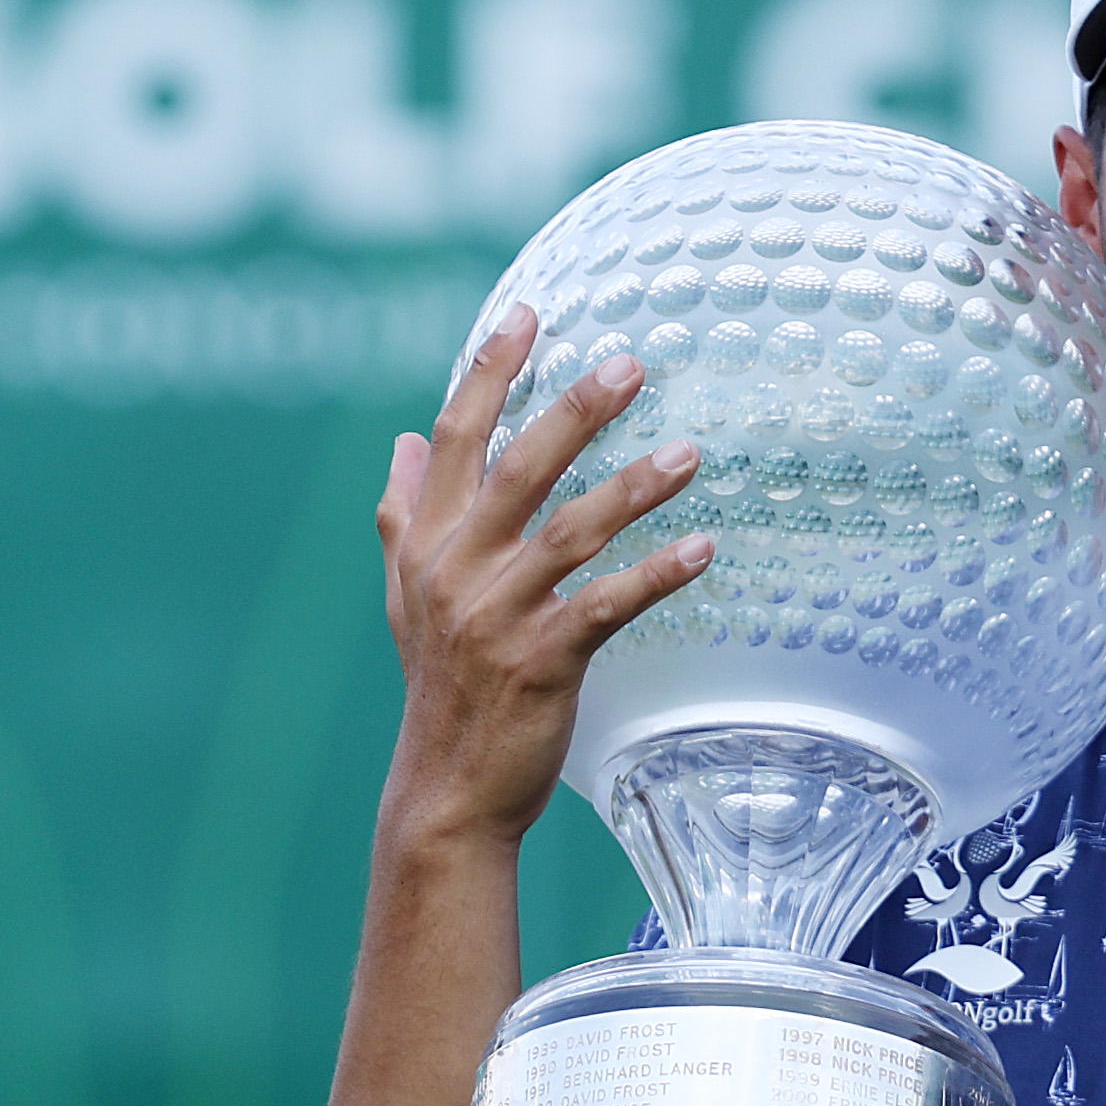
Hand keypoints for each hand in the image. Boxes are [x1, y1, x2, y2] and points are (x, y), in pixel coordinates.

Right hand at [375, 306, 711, 849]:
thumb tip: (401, 442)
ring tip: (690, 452)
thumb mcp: (408, 595)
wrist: (446, 790)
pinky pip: (607, 605)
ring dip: (633, 487)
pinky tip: (704, 548)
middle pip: (518, 468)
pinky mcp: (541, 661)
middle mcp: (457, 570)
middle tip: (630, 362)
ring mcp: (498, 615)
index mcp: (429, 545)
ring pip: (570, 531)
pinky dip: (657, 575)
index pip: (455, 440)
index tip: (527, 315)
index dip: (488, 374)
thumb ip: (404, 515)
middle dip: (573, 410)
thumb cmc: (440, 687)